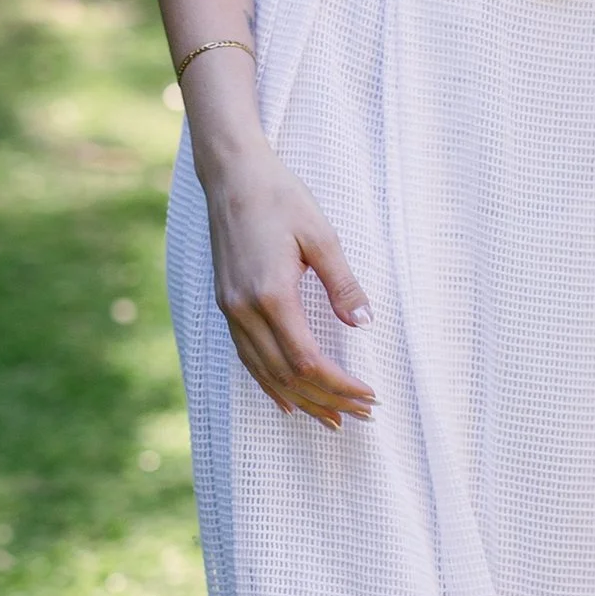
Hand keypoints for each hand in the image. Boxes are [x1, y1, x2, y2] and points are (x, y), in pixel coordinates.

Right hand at [204, 157, 377, 425]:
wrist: (232, 177)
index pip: (308, 361)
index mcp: (271, 295)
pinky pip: (247, 357)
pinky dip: (268, 383)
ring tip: (330, 419)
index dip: (339, 385)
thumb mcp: (321, 236)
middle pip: (287, 375)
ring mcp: (230, 310)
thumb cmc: (281, 199)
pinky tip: (286, 399)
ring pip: (264, 372)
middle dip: (326, 400)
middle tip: (361, 415)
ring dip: (300, 399)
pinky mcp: (226, 305)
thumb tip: (364, 323)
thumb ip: (342, 283)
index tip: (368, 396)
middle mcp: (245, 310)